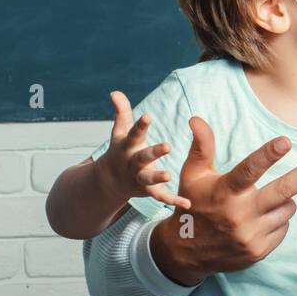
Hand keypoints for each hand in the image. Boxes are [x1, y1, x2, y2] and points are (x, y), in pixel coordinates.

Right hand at [93, 91, 190, 211]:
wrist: (110, 181)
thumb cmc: (120, 150)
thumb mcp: (120, 132)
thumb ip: (121, 113)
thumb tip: (115, 92)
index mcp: (128, 146)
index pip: (134, 134)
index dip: (140, 125)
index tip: (147, 116)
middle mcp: (132, 162)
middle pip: (142, 157)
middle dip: (153, 152)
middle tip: (167, 145)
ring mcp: (138, 177)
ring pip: (148, 178)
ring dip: (158, 177)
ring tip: (169, 174)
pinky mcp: (147, 191)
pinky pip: (160, 196)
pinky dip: (172, 200)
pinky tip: (187, 203)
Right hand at [148, 116, 296, 285]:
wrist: (187, 253)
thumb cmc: (194, 205)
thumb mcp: (193, 175)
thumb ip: (202, 147)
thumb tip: (197, 119)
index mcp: (224, 192)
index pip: (248, 171)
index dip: (267, 155)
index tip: (286, 141)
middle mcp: (239, 215)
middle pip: (284, 190)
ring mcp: (251, 235)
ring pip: (288, 208)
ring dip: (284, 200)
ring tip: (261, 202)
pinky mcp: (260, 250)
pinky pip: (284, 227)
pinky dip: (278, 219)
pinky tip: (259, 220)